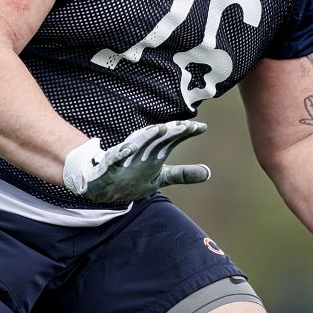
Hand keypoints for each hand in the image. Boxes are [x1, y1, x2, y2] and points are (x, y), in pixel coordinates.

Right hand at [63, 121, 210, 202]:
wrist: (104, 186)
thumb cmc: (134, 177)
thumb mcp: (161, 177)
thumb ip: (183, 174)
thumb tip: (208, 172)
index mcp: (154, 153)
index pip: (173, 140)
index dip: (186, 133)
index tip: (202, 128)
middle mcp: (142, 152)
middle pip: (159, 139)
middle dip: (172, 131)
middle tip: (187, 125)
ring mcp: (127, 157)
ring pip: (139, 144)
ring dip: (148, 136)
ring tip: (160, 129)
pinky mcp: (111, 165)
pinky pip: (116, 158)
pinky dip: (122, 152)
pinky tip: (130, 148)